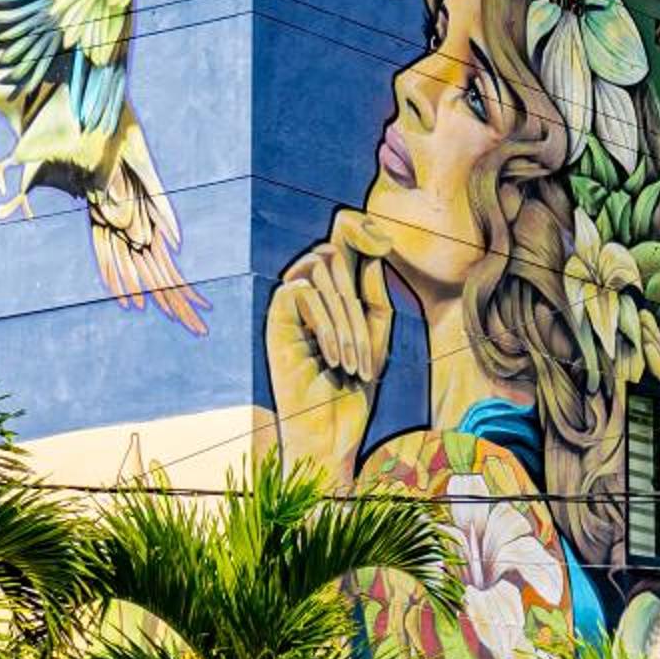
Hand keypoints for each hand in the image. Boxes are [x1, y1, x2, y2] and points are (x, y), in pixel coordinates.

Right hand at [266, 211, 394, 479]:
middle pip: (332, 251)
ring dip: (346, 319)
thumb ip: (375, 297)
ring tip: (352, 363)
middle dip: (358, 301)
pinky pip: (301, 289)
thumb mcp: (377, 339)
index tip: (385, 243)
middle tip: (364, 353)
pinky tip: (332, 358)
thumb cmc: (354, 390)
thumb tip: (369, 255)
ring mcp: (290, 303)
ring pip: (319, 270)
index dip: (357, 228)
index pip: (340, 241)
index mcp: (335, 293)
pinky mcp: (274, 317)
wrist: (330, 430)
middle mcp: (310, 292)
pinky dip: (326, 325)